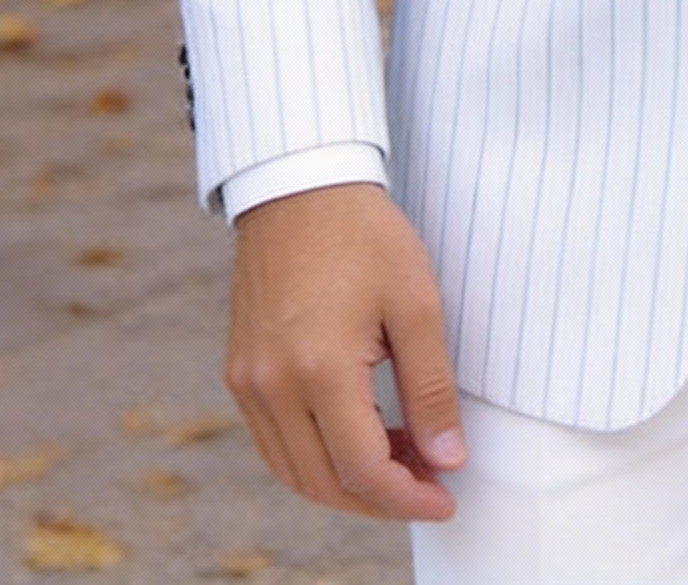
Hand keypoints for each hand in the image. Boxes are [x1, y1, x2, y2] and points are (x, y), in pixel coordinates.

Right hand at [226, 183, 464, 521]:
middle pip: (326, 482)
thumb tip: (447, 456)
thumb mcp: (417, 303)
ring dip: (347, 484)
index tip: (447, 496)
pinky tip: (357, 439)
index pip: (363, 469)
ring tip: (401, 464)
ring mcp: (248, 381)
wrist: (301, 186)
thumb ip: (432, 387)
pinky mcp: (240, 371)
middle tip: (430, 484)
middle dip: (382, 499)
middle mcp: (271, 386)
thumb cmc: (365, 234)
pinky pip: (274, 442)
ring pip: (295, 471)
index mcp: (318, 369)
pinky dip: (314, 458)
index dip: (410, 496)